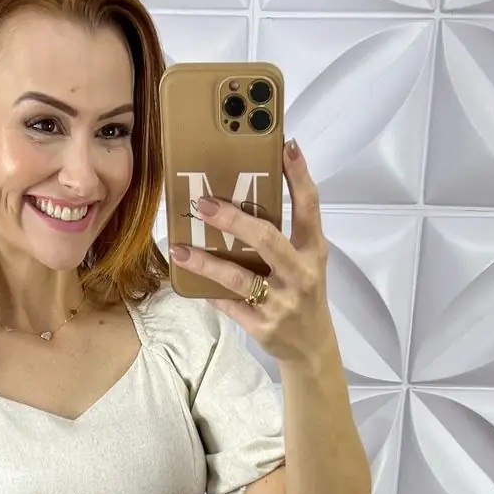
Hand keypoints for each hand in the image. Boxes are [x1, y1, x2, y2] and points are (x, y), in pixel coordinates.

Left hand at [168, 140, 336, 367]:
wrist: (312, 346)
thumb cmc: (303, 294)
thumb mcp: (306, 263)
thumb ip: (284, 236)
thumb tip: (244, 201)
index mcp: (314, 252)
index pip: (310, 207)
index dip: (299, 176)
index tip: (285, 147)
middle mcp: (300, 275)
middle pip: (267, 240)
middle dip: (234, 220)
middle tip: (203, 204)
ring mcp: (282, 303)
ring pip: (239, 278)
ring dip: (206, 262)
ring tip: (180, 249)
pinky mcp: (263, 326)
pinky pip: (229, 305)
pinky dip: (209, 291)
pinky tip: (189, 279)